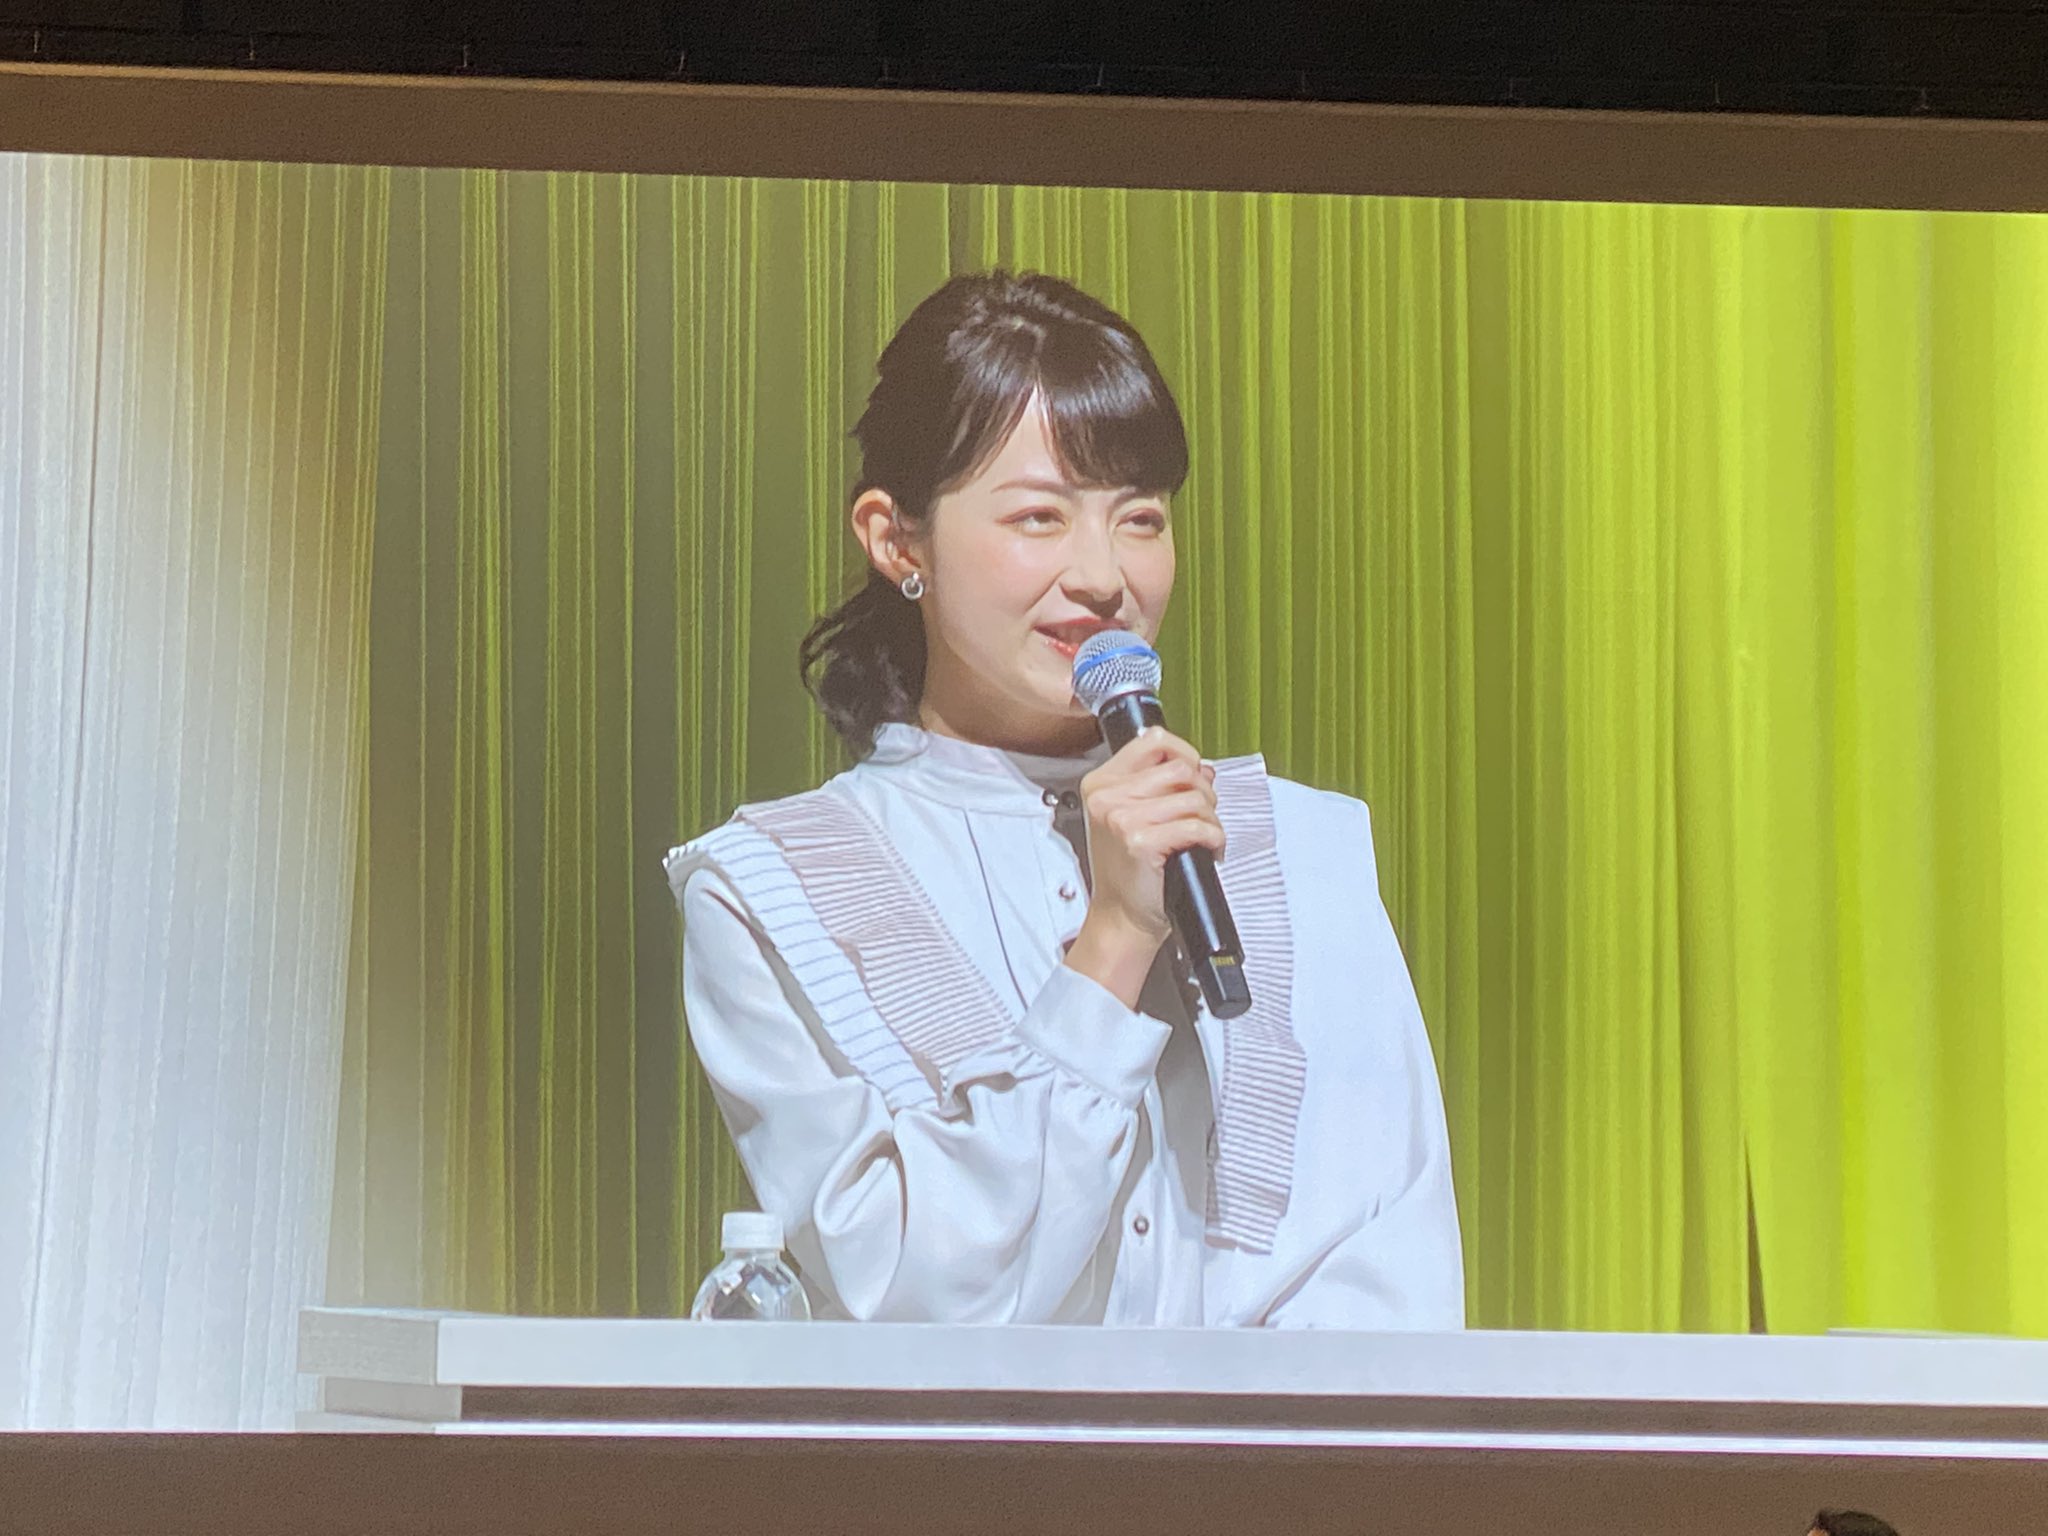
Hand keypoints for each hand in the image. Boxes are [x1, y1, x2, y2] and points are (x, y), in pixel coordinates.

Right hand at [1062, 725, 1222, 1009]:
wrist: (1123, 917)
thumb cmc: (1129, 872)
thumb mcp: (1132, 816)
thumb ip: (1160, 785)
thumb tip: (1200, 768)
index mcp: (1101, 783)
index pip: (1153, 740)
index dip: (1185, 753)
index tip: (1193, 771)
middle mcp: (1107, 797)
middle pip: (1180, 768)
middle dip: (1203, 791)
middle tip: (1200, 814)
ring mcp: (1121, 818)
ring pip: (1193, 796)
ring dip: (1210, 818)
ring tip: (1202, 835)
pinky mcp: (1140, 841)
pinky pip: (1196, 824)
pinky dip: (1212, 836)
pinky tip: (1206, 848)